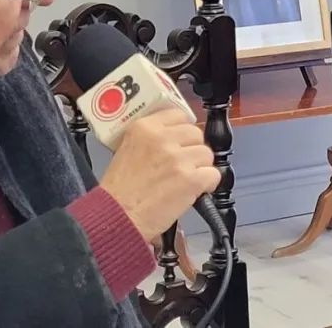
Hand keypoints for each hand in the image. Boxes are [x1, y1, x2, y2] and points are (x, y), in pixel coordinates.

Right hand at [99, 108, 220, 242]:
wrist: (118, 217)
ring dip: (200, 167)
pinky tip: (194, 191)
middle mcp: (162, 139)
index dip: (182, 131)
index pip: (179, 115)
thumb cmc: (119, 191)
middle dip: (192, 150)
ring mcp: (178, 158)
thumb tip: (172, 135)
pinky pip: (213, 174)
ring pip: (207, 154)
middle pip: (196, 134)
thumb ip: (149, 138)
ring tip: (185, 180)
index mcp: (145, 127)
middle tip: (183, 165)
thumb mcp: (126, 149)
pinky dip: (207, 184)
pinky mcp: (191, 179)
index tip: (181, 141)